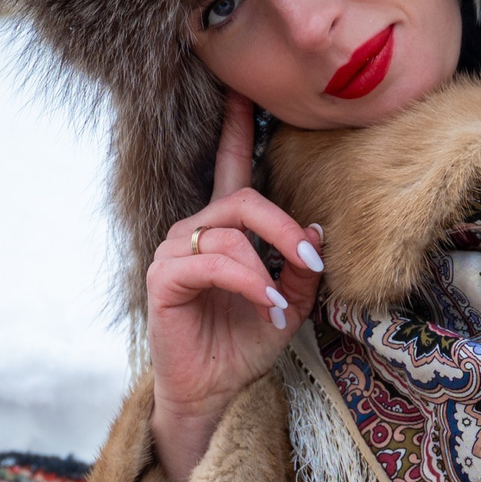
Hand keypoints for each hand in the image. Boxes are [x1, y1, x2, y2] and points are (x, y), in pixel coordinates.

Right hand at [148, 91, 324, 481]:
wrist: (213, 392)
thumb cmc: (244, 344)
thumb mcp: (291, 303)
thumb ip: (302, 266)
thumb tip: (315, 229)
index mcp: (224, 230)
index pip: (229, 167)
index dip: (236, 128)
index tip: (244, 89)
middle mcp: (196, 232)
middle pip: (242, 197)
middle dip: (284, 225)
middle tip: (311, 258)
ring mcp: (175, 252)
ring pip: (230, 229)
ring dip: (268, 264)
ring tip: (283, 302)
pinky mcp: (164, 277)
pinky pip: (214, 260)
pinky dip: (249, 280)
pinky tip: (266, 304)